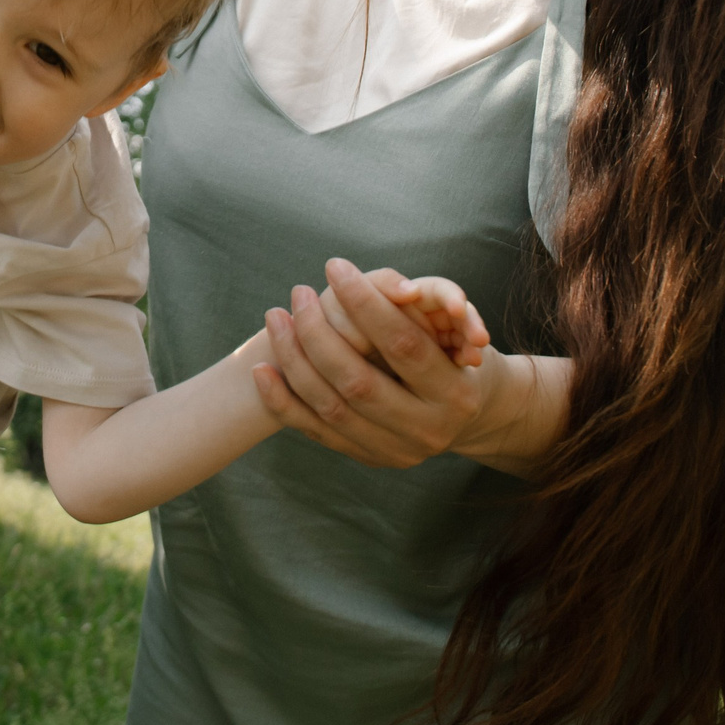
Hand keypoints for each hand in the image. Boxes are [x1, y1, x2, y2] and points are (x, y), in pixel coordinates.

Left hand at [252, 257, 489, 468]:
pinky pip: (316, 432)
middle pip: (359, 381)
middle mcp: (427, 430)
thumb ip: (423, 309)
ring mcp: (395, 451)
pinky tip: (261, 370)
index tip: (335, 266)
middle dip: (319, 332)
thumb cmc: (452, 356)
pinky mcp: (368, 458)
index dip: (365, 302)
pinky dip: (284, 403)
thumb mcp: (454, 331)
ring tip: (276, 318)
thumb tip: (400, 287)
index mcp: (454, 392)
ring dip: (294, 361)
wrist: (463, 416)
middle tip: (299, 292)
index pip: (403, 342)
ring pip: (332, 408)